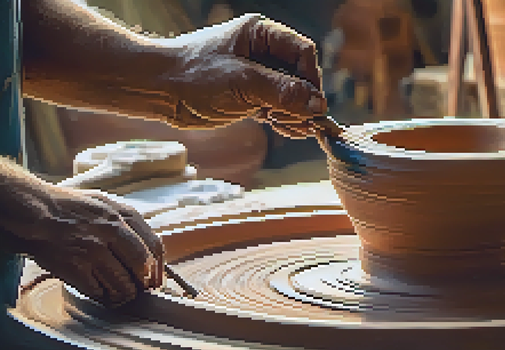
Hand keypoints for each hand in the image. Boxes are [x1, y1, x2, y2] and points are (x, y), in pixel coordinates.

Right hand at [5, 187, 163, 307]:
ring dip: (124, 293)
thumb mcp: (105, 203)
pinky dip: (103, 296)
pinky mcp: (75, 266)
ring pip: (122, 282)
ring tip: (122, 294)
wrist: (35, 211)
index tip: (155, 277)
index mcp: (123, 215)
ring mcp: (93, 249)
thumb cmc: (70, 207)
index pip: (154, 246)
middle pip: (142, 266)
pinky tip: (102, 293)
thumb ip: (127, 221)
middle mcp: (112, 231)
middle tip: (141, 289)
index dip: (158, 267)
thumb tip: (149, 245)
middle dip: (144, 282)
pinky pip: (98, 290)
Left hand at [164, 14, 326, 138]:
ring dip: (294, 113)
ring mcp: (255, 75)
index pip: (302, 52)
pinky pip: (275, 106)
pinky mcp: (247, 96)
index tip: (311, 104)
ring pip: (289, 94)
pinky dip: (282, 119)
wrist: (156, 90)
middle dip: (302, 100)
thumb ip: (282, 91)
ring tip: (289, 127)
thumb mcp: (242, 82)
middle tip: (300, 122)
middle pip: (299, 75)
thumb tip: (317, 103)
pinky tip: (281, 128)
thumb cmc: (192, 75)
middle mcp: (261, 52)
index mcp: (261, 34)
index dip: (310, 78)